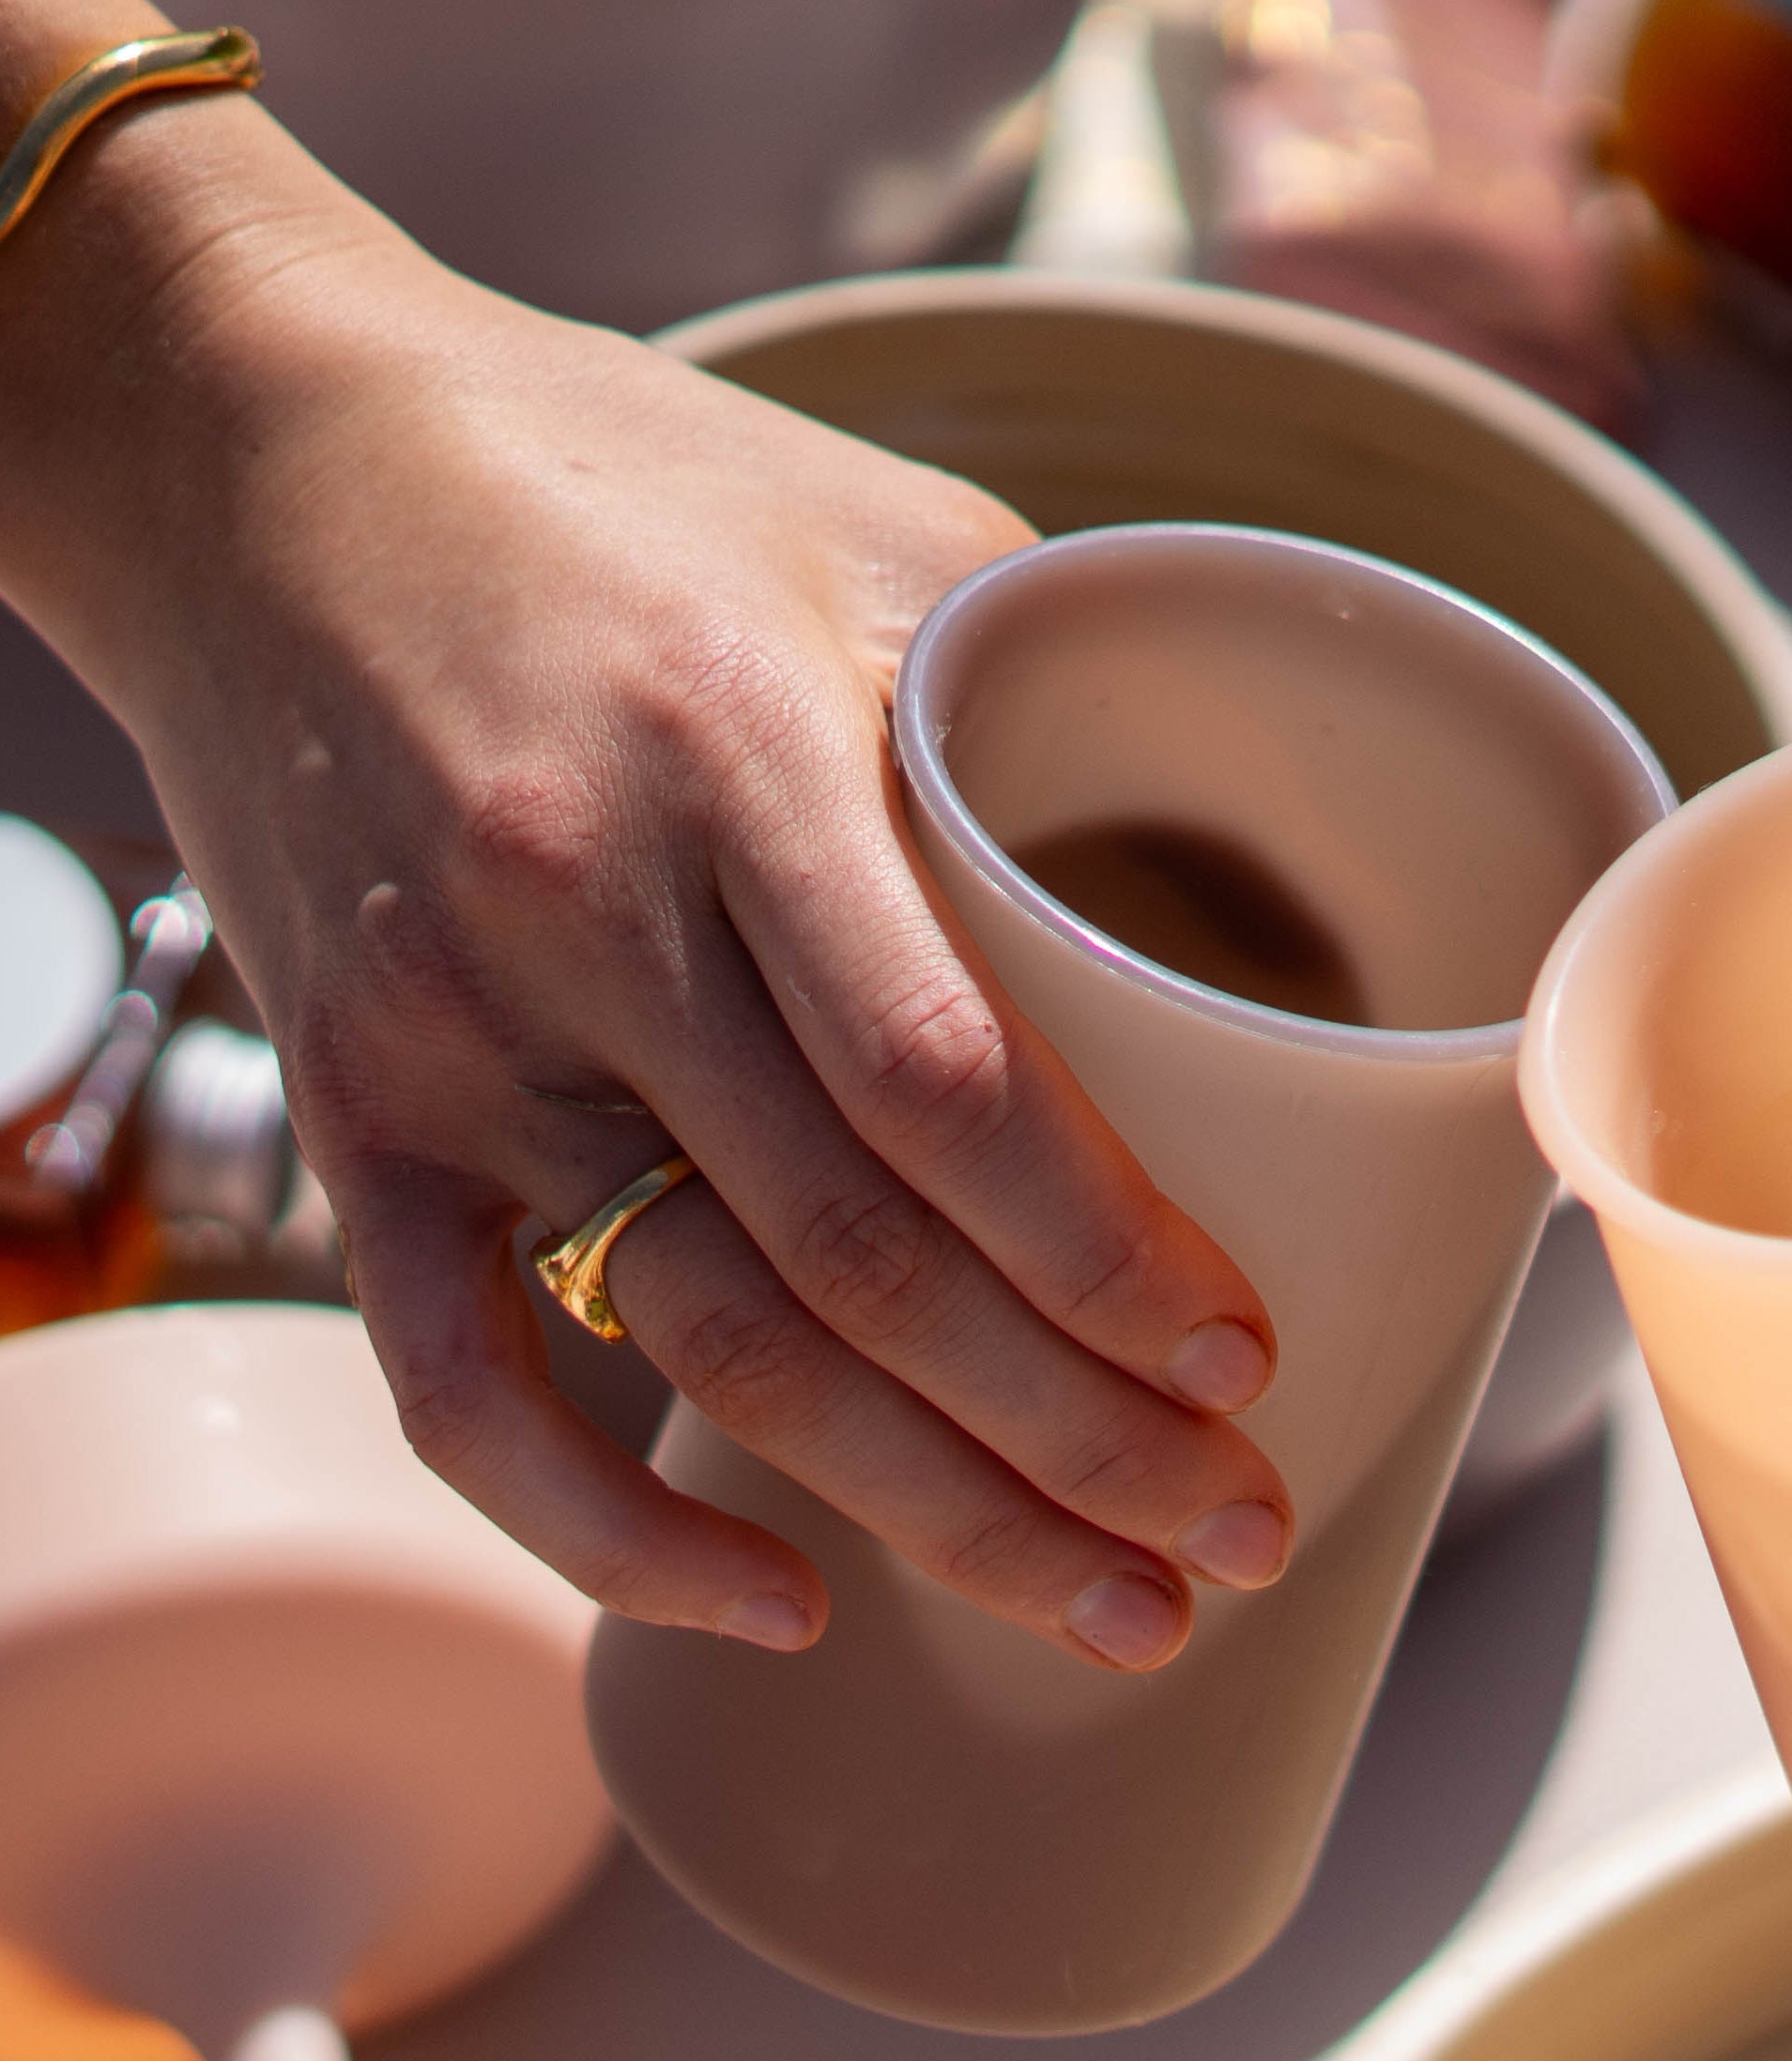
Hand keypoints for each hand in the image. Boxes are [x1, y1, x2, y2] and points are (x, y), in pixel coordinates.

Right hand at [0, 0, 1290, 1667]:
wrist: (254, 452)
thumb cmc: (617, 483)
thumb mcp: (886, 524)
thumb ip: (1059, 702)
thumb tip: (1268, 876)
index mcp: (737, 754)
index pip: (945, 1085)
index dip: (1105, 1259)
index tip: (1241, 1359)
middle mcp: (584, 914)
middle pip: (863, 1263)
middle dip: (1079, 1439)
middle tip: (1241, 1536)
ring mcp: (452, 1034)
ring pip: (710, 1345)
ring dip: (925, 1513)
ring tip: (1110, 1609)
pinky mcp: (350, 1109)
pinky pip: (457, 1383)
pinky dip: (609, 1530)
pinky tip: (781, 1606)